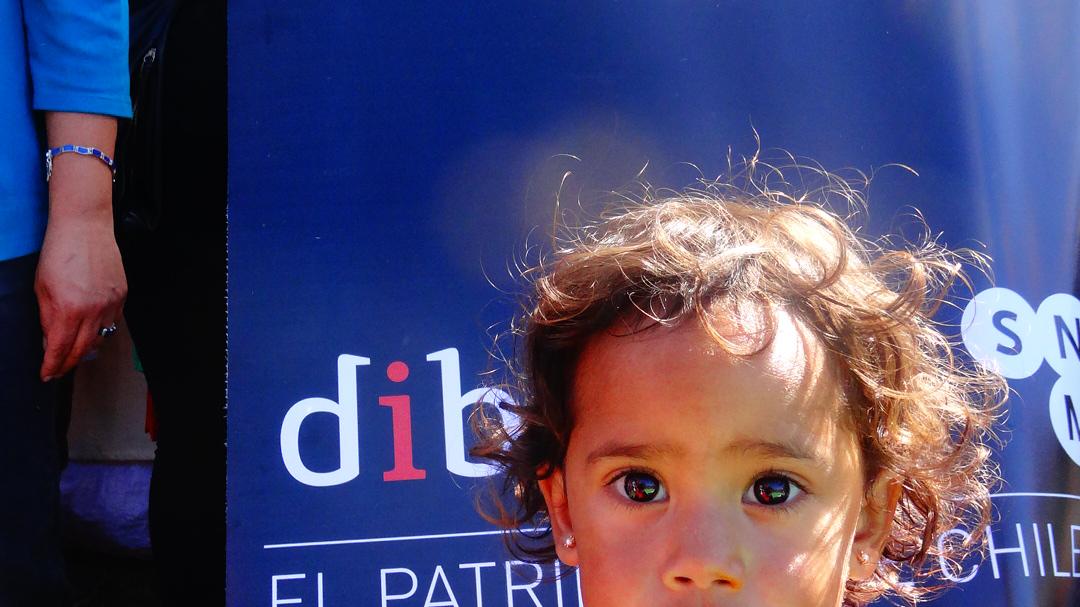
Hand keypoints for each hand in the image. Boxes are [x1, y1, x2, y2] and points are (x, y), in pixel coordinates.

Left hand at [35, 212, 126, 380]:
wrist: (85, 227)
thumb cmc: (59, 252)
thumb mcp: (42, 288)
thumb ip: (47, 318)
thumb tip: (50, 341)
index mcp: (68, 309)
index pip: (60, 349)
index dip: (53, 366)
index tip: (47, 374)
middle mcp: (93, 311)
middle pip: (83, 350)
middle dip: (68, 363)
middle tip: (58, 369)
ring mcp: (111, 304)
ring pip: (101, 339)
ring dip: (85, 348)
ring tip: (74, 352)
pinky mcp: (122, 296)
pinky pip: (112, 322)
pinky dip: (101, 330)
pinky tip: (91, 329)